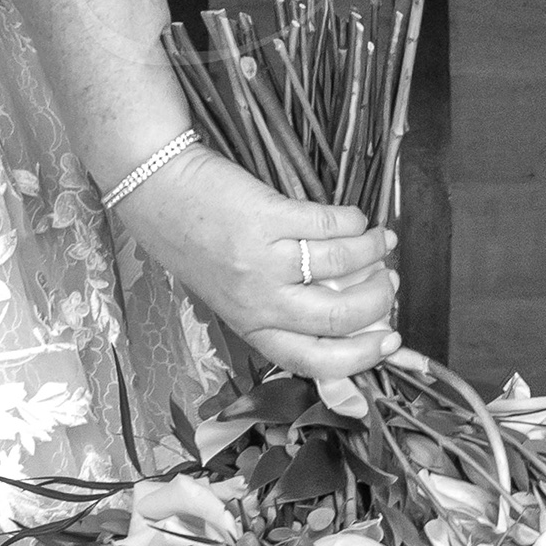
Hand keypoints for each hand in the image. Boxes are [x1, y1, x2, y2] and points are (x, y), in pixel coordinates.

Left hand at [112, 147, 403, 378]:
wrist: (155, 186)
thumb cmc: (194, 241)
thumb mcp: (229, 292)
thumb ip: (275, 309)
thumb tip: (344, 315)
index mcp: (250, 325)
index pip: (313, 360)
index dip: (361, 356)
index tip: (390, 340)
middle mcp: (257, 300)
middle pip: (338, 316)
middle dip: (378, 300)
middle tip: (390, 282)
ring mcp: (262, 259)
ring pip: (341, 267)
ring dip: (372, 253)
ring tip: (382, 242)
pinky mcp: (267, 217)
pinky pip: (328, 225)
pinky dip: (352, 222)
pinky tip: (357, 219)